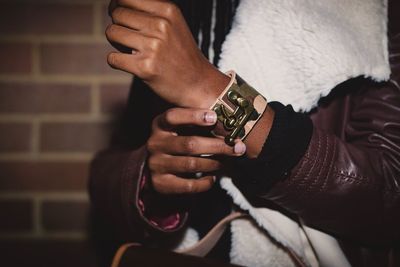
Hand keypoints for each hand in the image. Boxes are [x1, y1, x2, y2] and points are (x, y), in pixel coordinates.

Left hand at [106, 0, 229, 107]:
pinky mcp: (145, 67)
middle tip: (130, 39)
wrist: (198, 84)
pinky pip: (112, 58)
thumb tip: (115, 5)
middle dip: (118, 26)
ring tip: (132, 51)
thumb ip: (150, 12)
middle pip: (117, 14)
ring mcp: (153, 47)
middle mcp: (161, 25)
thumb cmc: (181, 55)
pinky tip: (130, 65)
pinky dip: (116, 62)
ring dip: (116, 43)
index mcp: (168, 10)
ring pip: (111, 33)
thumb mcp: (173, 24)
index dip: (118, 7)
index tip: (122, 18)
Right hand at [147, 108, 246, 193]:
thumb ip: (199, 123)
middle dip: (217, 146)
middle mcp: (155, 143)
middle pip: (189, 144)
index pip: (173, 116)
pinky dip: (205, 183)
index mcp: (160, 125)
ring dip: (215, 163)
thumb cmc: (178, 142)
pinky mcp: (160, 183)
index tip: (215, 117)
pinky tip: (213, 178)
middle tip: (238, 147)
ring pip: (191, 165)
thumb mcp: (181, 128)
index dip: (193, 116)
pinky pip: (188, 185)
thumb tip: (230, 123)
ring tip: (228, 162)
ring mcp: (156, 164)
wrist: (157, 168)